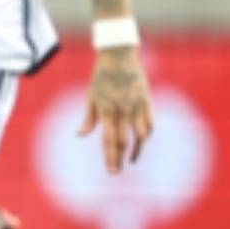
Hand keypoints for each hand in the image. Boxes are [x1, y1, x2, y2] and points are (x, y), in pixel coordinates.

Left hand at [80, 47, 152, 173]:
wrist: (119, 56)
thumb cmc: (101, 77)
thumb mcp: (91, 96)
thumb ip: (88, 118)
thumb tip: (79, 135)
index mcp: (107, 109)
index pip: (109, 140)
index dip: (111, 158)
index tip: (112, 171)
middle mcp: (123, 109)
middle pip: (124, 141)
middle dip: (120, 159)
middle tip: (117, 172)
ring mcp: (136, 105)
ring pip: (141, 135)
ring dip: (137, 150)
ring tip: (132, 159)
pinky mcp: (146, 100)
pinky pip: (150, 123)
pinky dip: (146, 134)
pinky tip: (141, 140)